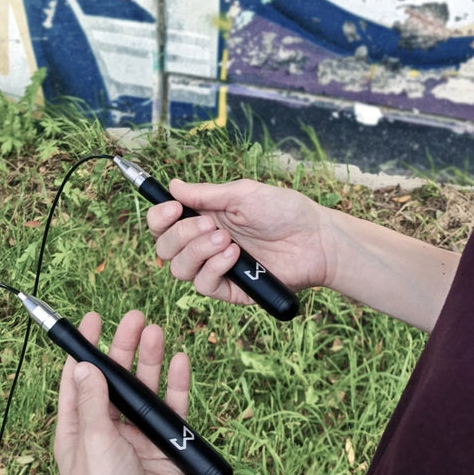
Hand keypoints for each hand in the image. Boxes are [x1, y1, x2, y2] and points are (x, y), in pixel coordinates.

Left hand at [54, 310, 191, 474]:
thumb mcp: (92, 442)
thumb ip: (92, 402)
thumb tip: (84, 365)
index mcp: (75, 432)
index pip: (77, 381)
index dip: (84, 349)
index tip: (92, 319)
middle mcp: (104, 432)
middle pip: (113, 379)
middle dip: (121, 347)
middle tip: (133, 318)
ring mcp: (135, 439)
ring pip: (143, 389)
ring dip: (148, 360)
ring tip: (154, 330)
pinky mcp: (163, 447)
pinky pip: (171, 408)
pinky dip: (175, 385)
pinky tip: (179, 361)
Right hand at [148, 178, 329, 304]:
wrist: (316, 239)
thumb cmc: (284, 211)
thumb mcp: (243, 194)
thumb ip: (206, 194)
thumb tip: (173, 185)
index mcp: (204, 218)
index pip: (163, 224)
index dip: (159, 217)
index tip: (173, 208)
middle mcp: (204, 244)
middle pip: (165, 248)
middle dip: (181, 235)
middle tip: (210, 224)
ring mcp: (216, 268)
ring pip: (179, 269)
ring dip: (198, 251)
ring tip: (226, 240)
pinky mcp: (230, 289)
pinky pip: (203, 285)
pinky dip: (214, 267)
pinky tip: (235, 256)